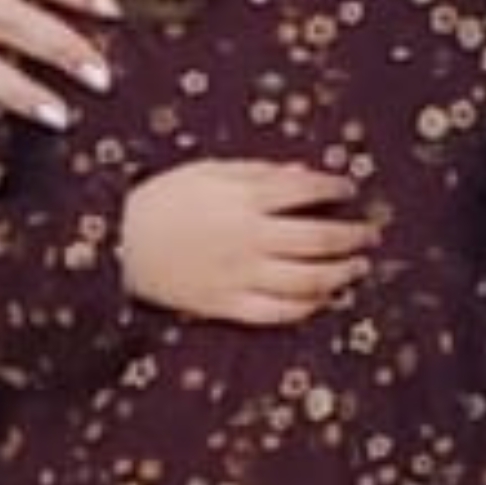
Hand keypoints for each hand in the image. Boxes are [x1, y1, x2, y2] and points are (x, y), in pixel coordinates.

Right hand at [122, 159, 376, 325]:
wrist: (112, 246)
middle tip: (373, 232)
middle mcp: (250, 238)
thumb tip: (302, 174)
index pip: (308, 189)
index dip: (336, 186)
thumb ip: (259, 173)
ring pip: (306, 279)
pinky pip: (275, 312)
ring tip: (358, 266)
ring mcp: (239, 275)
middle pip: (319, 238)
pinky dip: (304, 307)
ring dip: (340, 273)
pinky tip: (322, 300)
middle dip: (353, 235)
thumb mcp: (208, 172)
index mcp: (246, 199)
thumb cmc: (161, 201)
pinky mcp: (224, 305)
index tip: (351, 187)